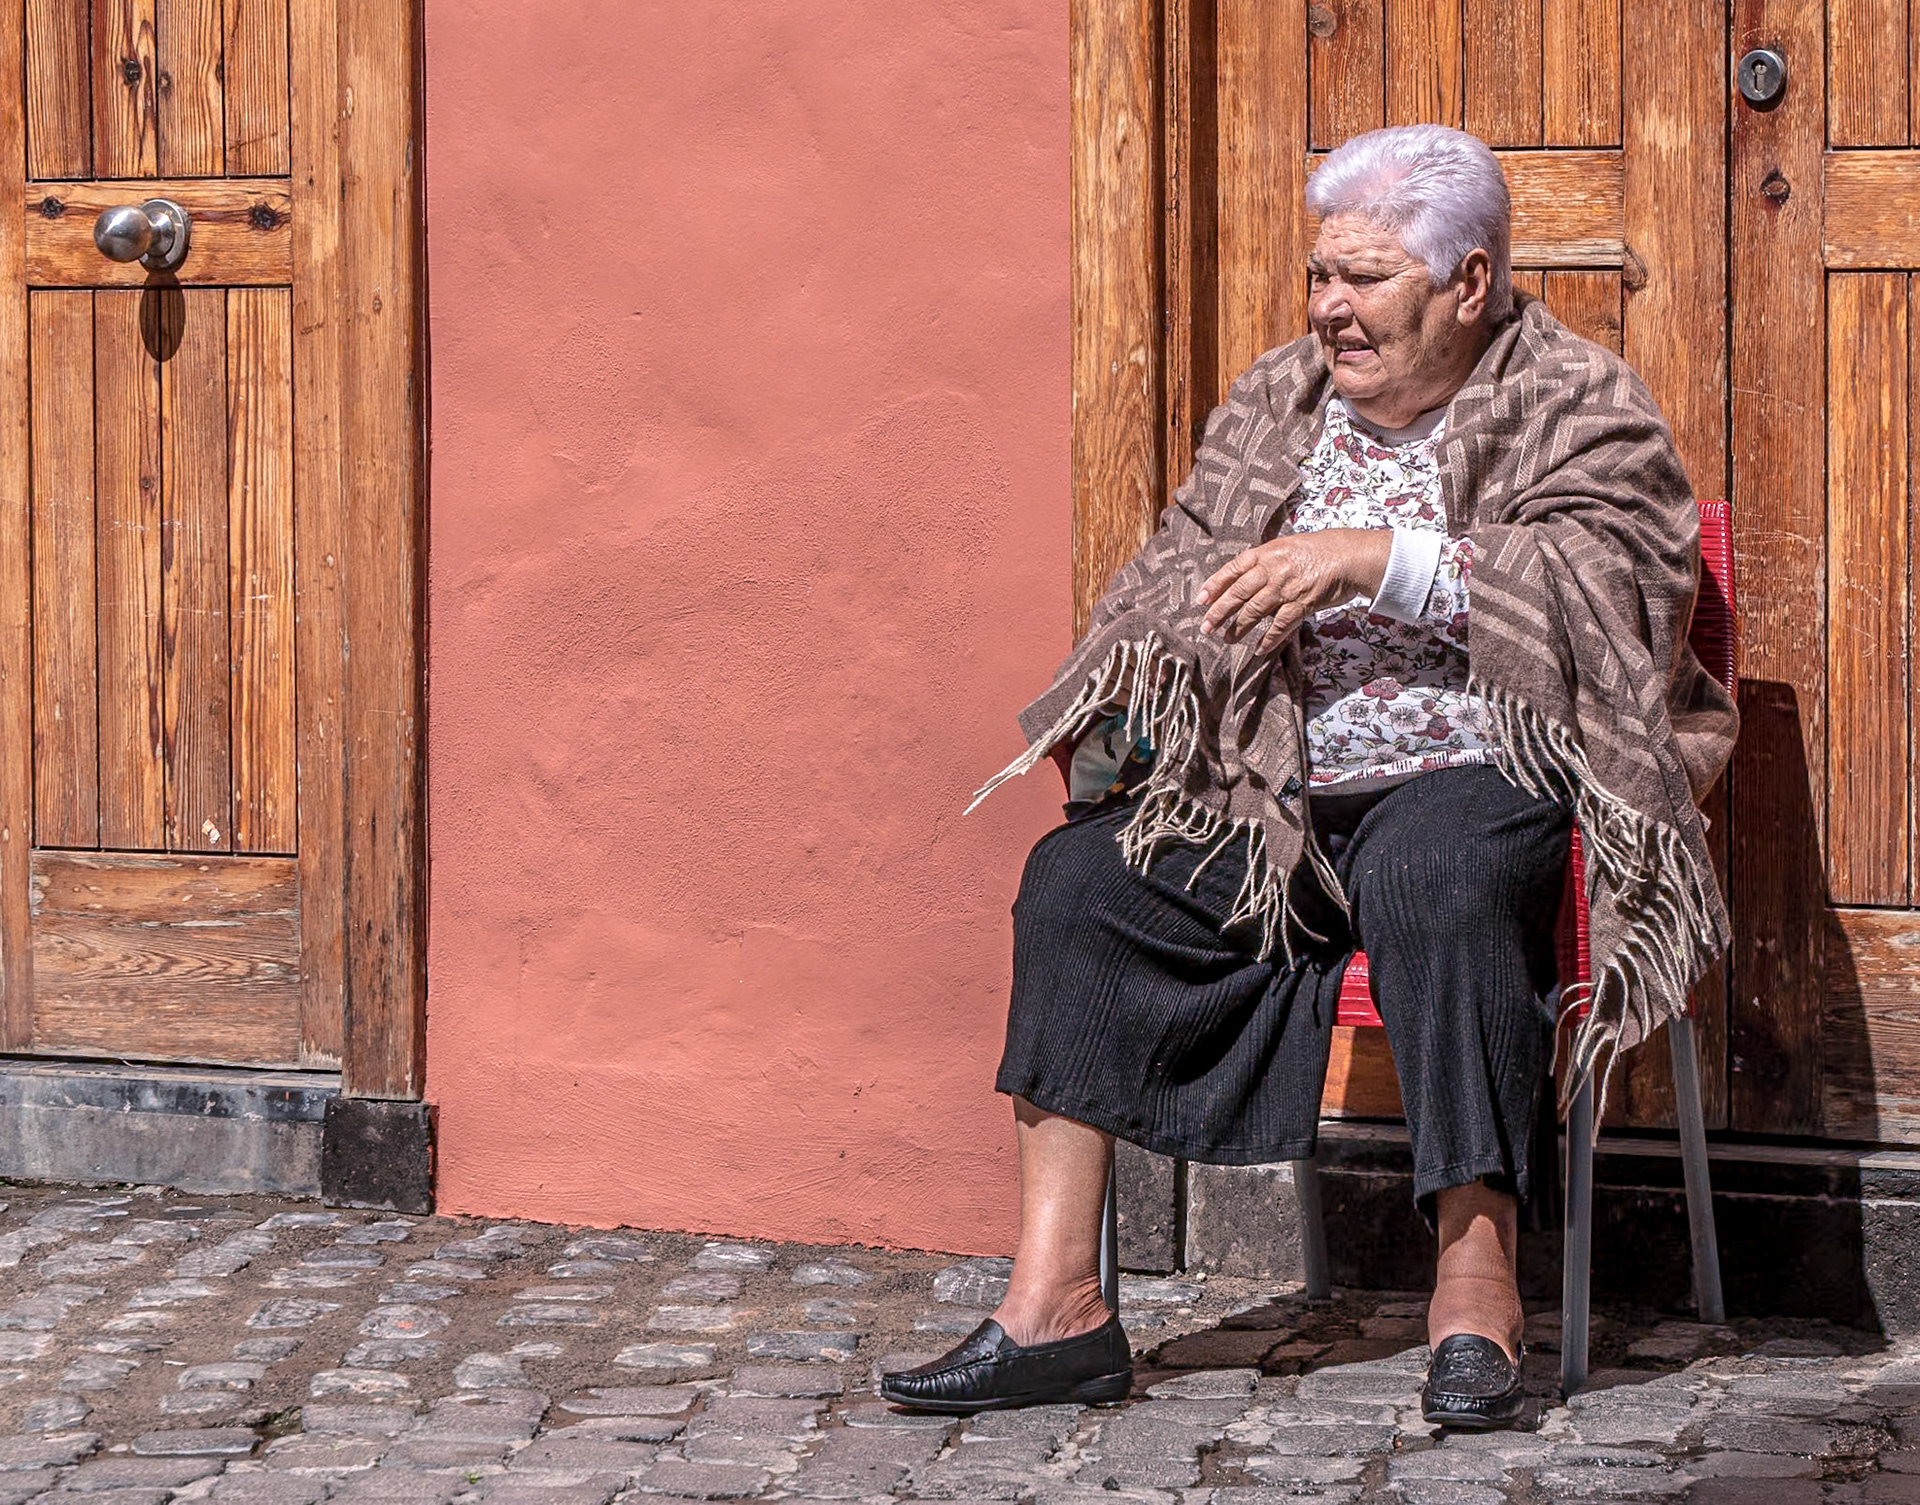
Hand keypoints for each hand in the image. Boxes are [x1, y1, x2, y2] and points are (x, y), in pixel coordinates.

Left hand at [1197, 529, 1392, 652]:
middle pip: (1238, 592)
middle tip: (1206, 626)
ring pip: (1254, 611)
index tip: (1200, 599)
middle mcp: (1273, 568)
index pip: (1233, 568)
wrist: (1353, 556)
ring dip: (1238, 627)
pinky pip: (1280, 625)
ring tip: (1227, 639)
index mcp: (1268, 552)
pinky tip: (1259, 650)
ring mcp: (1287, 587)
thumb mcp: (1290, 546)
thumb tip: (1248, 577)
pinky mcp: (1302, 604)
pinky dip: (1268, 639)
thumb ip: (1268, 560)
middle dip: (1219, 611)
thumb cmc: (1324, 549)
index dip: (1215, 584)